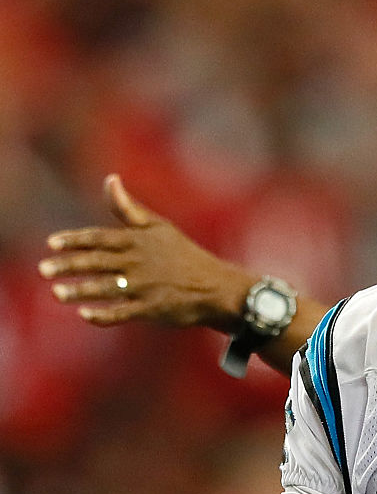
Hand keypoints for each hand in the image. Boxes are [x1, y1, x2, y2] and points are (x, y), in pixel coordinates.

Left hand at [38, 174, 254, 332]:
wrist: (215, 286)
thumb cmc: (184, 255)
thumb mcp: (158, 227)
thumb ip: (128, 208)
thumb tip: (110, 179)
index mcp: (139, 240)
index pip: (100, 237)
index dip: (75, 240)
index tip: (52, 244)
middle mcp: (139, 262)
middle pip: (98, 262)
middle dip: (70, 265)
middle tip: (44, 269)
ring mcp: (145, 286)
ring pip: (106, 288)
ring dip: (80, 290)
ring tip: (57, 293)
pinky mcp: (152, 309)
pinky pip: (122, 312)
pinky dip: (103, 314)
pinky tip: (85, 314)